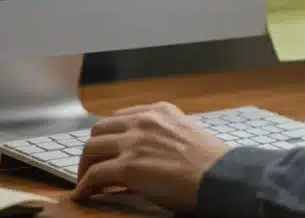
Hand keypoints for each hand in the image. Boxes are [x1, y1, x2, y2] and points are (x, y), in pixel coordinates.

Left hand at [73, 102, 231, 212]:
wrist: (220, 176)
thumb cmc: (212, 162)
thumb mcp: (187, 133)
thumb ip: (164, 134)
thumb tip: (148, 152)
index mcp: (159, 111)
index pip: (121, 117)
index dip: (110, 135)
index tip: (108, 148)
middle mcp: (143, 121)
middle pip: (100, 130)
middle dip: (94, 148)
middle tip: (93, 165)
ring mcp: (133, 142)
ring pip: (91, 148)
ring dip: (85, 166)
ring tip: (87, 181)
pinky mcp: (128, 167)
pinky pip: (95, 175)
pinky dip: (85, 186)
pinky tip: (84, 194)